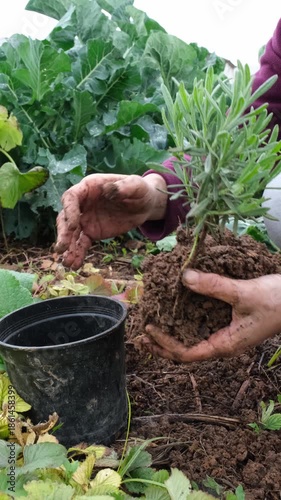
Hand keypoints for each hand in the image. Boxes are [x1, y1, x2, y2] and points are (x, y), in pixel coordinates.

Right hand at [55, 173, 166, 268]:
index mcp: (89, 187)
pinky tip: (75, 265)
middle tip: (62, 248)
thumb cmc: (139, 190)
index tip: (73, 226)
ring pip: (71, 233)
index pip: (71, 197)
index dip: (69, 211)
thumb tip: (108, 190)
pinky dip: (78, 253)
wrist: (144, 204)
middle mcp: (83, 203)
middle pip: (66, 217)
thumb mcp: (136, 185)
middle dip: (63, 233)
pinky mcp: (92, 232)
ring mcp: (86, 219)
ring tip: (67, 262)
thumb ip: (123, 186)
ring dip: (68, 247)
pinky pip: (82, 243)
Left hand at [142, 270, 280, 361]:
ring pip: (192, 338)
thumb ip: (214, 286)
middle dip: (161, 344)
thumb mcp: (244, 293)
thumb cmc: (277, 302)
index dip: (165, 344)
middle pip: (185, 351)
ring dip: (171, 332)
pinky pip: (201, 324)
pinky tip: (177, 306)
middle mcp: (222, 343)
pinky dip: (185, 318)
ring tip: (152, 321)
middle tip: (140, 332)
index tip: (150, 328)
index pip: (186, 354)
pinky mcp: (229, 321)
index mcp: (225, 345)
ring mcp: (226, 333)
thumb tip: (184, 277)